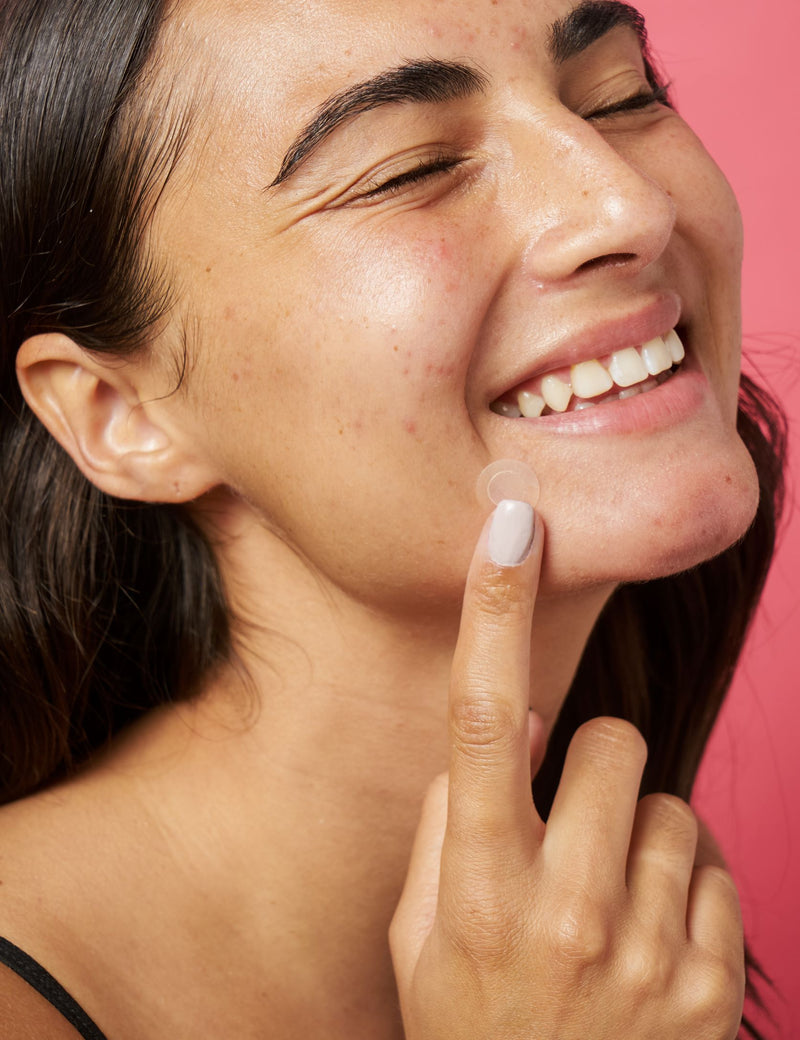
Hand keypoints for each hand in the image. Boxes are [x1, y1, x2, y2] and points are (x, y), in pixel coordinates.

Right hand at [389, 502, 744, 1038]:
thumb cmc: (473, 1032)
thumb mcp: (423, 939)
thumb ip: (454, 823)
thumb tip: (518, 725)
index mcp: (482, 893)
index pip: (481, 723)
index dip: (492, 614)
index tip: (511, 529)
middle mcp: (567, 913)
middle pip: (607, 740)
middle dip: (588, 767)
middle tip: (567, 832)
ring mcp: (649, 952)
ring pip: (665, 802)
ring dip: (636, 836)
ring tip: (608, 907)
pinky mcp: (712, 981)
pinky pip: (712, 861)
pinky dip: (682, 884)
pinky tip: (650, 940)